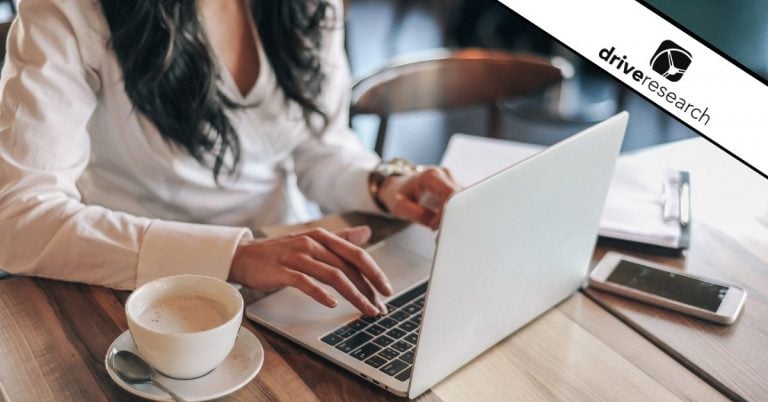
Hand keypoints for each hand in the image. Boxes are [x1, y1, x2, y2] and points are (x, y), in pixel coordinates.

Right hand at [228, 226, 391, 315]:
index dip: (374, 272)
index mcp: (323, 236)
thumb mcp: (312, 240)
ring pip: (333, 276)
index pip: (356, 254)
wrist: (245, 256)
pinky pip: (306, 282)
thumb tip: (366, 232)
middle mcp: (312, 243)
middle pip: (348, 267)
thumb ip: (340, 238)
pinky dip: (321, 294)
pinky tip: (332, 304)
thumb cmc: (281, 251)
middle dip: (368, 289)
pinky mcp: (283, 271)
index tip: (387, 289)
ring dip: (353, 295)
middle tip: (380, 307)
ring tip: (365, 310)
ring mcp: (297, 256)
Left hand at [378, 167, 460, 228]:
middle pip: (460, 198)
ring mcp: (451, 180)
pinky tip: (442, 224)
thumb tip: (435, 224)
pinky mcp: (454, 189)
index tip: (434, 226)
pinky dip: (453, 216)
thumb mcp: (399, 206)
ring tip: (438, 228)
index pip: (450, 194)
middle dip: (452, 217)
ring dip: (453, 217)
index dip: (446, 212)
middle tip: (438, 232)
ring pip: (463, 202)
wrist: (398, 187)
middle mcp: (444, 174)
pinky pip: (459, 203)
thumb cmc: (398, 194)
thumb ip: (417, 214)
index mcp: (431, 176)